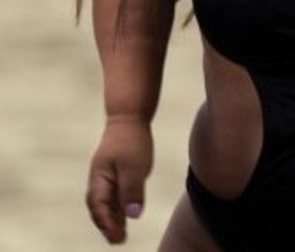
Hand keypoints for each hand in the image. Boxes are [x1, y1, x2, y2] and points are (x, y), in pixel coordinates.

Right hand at [85, 116, 152, 243]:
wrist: (129, 116)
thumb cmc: (131, 140)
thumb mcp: (134, 166)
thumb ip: (132, 190)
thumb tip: (132, 215)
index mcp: (99, 179)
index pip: (99, 208)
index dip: (107, 225)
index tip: (118, 237)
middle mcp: (99, 180)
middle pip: (99, 208)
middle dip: (107, 225)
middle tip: (118, 240)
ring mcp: (105, 175)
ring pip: (105, 202)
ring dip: (112, 218)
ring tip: (121, 235)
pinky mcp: (115, 171)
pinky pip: (113, 193)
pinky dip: (117, 206)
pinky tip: (125, 215)